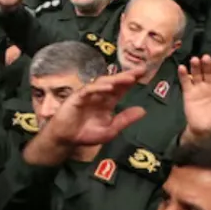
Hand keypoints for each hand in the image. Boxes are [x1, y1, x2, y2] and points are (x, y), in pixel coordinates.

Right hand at [25, 72, 145, 164]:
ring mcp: (87, 95)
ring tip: (129, 78)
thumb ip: (125, 120)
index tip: (144, 73)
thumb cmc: (86, 134)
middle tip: (141, 70)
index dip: (132, 81)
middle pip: (114, 82)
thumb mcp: (111, 130)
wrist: (66, 139)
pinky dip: (99, 87)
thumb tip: (143, 110)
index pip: (121, 88)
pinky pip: (89, 90)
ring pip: (102, 83)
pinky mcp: (77, 97)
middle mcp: (99, 95)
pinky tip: (109, 87)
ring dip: (116, 79)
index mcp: (107, 102)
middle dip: (127, 75)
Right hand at [179, 55, 210, 141]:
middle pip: (209, 73)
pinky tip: (182, 68)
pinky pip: (186, 82)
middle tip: (205, 58)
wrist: (204, 132)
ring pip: (197, 75)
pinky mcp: (188, 93)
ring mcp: (199, 89)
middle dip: (207, 65)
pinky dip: (183, 75)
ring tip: (194, 60)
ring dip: (196, 67)